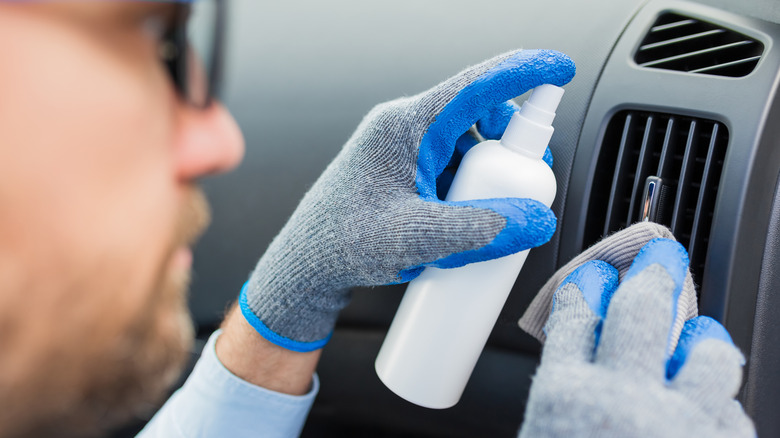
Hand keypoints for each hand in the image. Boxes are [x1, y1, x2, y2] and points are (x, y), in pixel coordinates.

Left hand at [240, 49, 575, 350]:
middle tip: (517, 189)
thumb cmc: (343, 245)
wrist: (305, 265)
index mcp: (406, 126)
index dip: (523, 72)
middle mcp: (405, 126)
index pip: (476, 86)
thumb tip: (537, 218)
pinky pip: (452, 165)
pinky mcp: (405, 168)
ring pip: (468, 145)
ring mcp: (404, 147)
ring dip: (486, 173)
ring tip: (476, 218)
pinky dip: (468, 187)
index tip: (559, 68)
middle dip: (507, 147)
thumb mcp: (416, 239)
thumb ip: (480, 230)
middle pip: (478, 116)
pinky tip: (459, 222)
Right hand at [519, 239, 755, 437]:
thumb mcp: (542, 432)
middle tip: (661, 255)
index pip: (576, 314)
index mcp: (565, 396)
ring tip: (699, 334)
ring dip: (704, 339)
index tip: (597, 274)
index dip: (589, 285)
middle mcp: (623, 399)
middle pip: (642, 309)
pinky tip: (708, 402)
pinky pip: (733, 411)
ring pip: (708, 353)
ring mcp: (680, 424)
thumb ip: (557, 399)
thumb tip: (577, 358)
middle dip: (654, 270)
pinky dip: (718, 401)